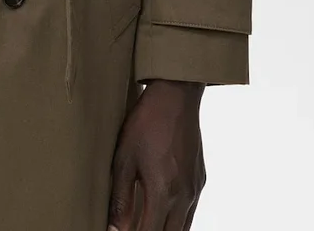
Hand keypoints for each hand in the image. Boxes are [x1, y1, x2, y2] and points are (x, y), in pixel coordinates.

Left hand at [107, 79, 206, 230]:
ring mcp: (195, 190)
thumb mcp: (124, 159)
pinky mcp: (200, 181)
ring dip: (164, 230)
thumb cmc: (146, 124)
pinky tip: (161, 212)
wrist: (175, 97)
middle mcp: (184, 197)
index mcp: (163, 192)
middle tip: (133, 228)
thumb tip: (113, 229)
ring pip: (183, 229)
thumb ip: (120, 198)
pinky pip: (190, 213)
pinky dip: (176, 220)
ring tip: (144, 222)